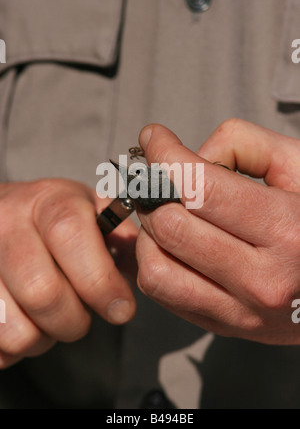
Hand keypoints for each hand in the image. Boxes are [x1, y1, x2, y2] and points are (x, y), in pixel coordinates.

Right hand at [0, 179, 136, 367]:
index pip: (70, 236)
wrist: (7, 214)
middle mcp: (7, 223)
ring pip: (15, 328)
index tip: (121, 310)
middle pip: (41, 291)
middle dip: (74, 320)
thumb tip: (149, 268)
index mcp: (48, 201)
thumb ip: (123, 239)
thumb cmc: (60, 220)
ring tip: (50, 317)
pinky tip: (26, 321)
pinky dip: (17, 348)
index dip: (99, 280)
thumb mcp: (95, 214)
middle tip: (81, 316)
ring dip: (43, 337)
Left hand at [135, 120, 299, 344]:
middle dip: (151, 189)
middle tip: (156, 172)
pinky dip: (154, 259)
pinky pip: (163, 293)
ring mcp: (241, 312)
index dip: (164, 154)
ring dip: (148, 230)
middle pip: (169, 226)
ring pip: (155, 268)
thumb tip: (190, 158)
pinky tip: (171, 240)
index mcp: (287, 230)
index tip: (154, 138)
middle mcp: (261, 280)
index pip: (198, 188)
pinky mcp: (226, 326)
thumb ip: (244, 144)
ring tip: (164, 210)